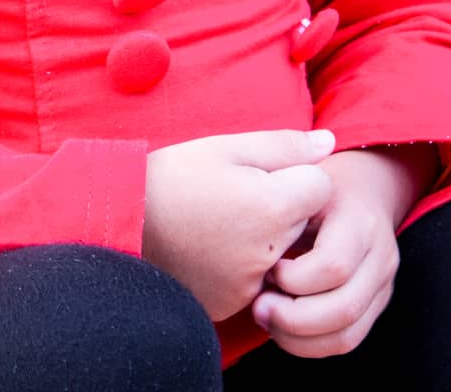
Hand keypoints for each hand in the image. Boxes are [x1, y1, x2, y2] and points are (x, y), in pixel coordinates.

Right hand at [141, 129, 336, 322]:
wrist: (120, 224)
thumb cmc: (173, 177)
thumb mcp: (227, 147)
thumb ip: (284, 145)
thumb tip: (330, 144)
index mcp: (272, 208)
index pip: (321, 188)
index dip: (297, 174)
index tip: (265, 172)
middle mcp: (268, 254)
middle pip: (303, 222)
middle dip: (284, 205)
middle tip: (241, 192)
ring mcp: (249, 286)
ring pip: (282, 253)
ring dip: (267, 237)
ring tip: (224, 218)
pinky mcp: (231, 305)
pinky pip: (257, 280)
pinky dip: (245, 263)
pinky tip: (214, 245)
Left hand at [249, 149, 406, 358]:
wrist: (366, 187)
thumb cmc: (321, 184)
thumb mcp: (303, 179)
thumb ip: (284, 205)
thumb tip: (249, 245)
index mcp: (361, 220)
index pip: (334, 264)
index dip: (294, 278)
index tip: (267, 267)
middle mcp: (381, 256)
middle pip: (344, 308)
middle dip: (293, 318)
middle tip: (258, 307)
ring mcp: (383, 285)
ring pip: (347, 335)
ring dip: (299, 338)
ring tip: (267, 318)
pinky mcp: (376, 306)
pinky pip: (347, 340)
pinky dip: (311, 344)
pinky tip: (284, 326)